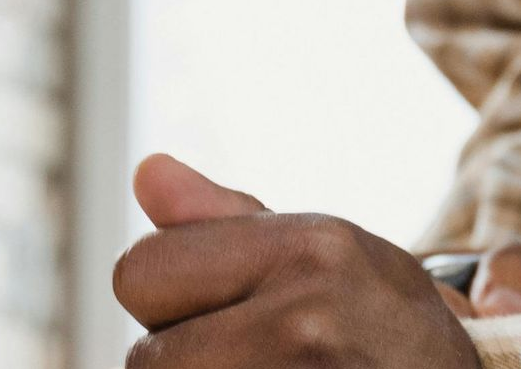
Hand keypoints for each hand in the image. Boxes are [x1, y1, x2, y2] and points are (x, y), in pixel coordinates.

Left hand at [117, 154, 483, 368]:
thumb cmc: (381, 325)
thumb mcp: (324, 252)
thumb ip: (224, 219)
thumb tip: (145, 171)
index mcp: (309, 249)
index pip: (140, 271)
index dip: (171, 300)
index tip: (222, 314)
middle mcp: (307, 320)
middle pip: (146, 359)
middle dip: (184, 361)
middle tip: (250, 354)